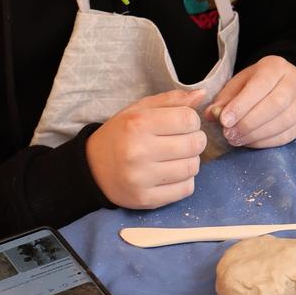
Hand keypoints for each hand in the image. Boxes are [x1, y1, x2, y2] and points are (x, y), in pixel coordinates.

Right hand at [86, 89, 208, 208]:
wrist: (93, 167)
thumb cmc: (121, 133)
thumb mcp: (140, 109)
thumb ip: (172, 100)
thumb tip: (202, 95)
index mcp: (138, 124)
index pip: (188, 119)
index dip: (192, 120)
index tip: (183, 123)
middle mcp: (139, 151)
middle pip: (194, 144)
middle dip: (195, 140)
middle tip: (184, 140)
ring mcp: (142, 178)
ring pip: (192, 168)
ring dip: (191, 160)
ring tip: (178, 157)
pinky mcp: (145, 199)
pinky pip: (185, 189)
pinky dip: (185, 180)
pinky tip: (172, 173)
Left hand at [206, 56, 295, 148]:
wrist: (282, 85)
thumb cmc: (256, 84)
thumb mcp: (239, 83)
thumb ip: (225, 98)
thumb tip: (212, 114)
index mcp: (276, 66)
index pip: (261, 85)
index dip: (242, 104)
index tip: (224, 120)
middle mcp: (295, 81)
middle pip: (276, 104)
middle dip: (249, 122)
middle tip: (229, 134)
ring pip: (284, 121)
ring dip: (257, 134)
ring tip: (237, 139)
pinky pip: (288, 135)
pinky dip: (266, 142)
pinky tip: (250, 142)